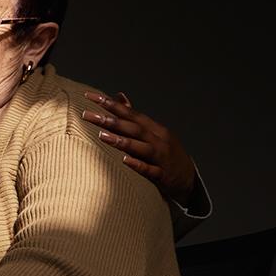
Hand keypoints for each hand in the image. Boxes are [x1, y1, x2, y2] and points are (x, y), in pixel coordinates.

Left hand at [82, 91, 196, 205]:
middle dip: (110, 120)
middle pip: (133, 128)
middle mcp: (158, 140)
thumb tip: (119, 96)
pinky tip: (124, 160)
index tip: (90, 97)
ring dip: (121, 141)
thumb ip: (133, 117)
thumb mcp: (153, 133)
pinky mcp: (162, 175)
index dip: (111, 104)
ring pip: (140, 147)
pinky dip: (137, 164)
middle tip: (87, 115)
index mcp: (154, 128)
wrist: (188, 179)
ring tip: (101, 135)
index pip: (130, 113)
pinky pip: (149, 170)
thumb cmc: (165, 154)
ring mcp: (161, 157)